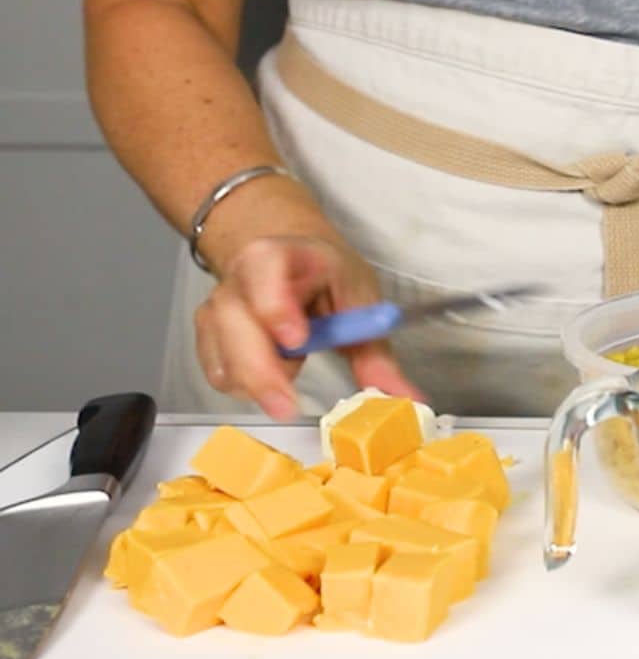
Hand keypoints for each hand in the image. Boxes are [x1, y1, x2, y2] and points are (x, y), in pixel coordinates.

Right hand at [192, 235, 422, 419]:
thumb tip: (408, 400)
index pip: (265, 269)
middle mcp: (240, 277)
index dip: (276, 305)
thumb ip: (378, 354)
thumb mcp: (360, 302)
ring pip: (223, 354)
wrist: (293, 262)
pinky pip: (219, 372)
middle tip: (288, 403)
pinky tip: (271, 377)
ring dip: (257, 379)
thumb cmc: (328, 278)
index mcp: (280, 254)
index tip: (297, 340)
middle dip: (261, 368)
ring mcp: (219, 307)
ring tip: (292, 373)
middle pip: (234, 322)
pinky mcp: (209, 336)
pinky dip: (245, 385)